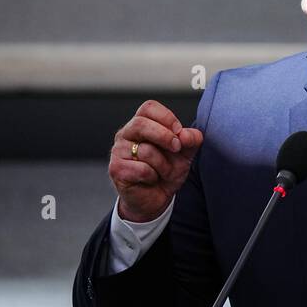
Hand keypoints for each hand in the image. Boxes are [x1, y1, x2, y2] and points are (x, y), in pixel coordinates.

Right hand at [109, 98, 202, 222]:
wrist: (156, 198)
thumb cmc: (166, 171)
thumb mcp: (185, 153)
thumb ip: (190, 140)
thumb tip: (187, 135)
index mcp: (141, 124)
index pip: (149, 107)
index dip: (166, 117)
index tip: (179, 131)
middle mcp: (126, 134)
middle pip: (141, 123)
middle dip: (165, 137)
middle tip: (177, 148)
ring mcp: (118, 151)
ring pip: (145, 150)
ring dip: (163, 164)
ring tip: (164, 172)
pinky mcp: (116, 169)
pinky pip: (141, 169)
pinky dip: (153, 176)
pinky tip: (151, 179)